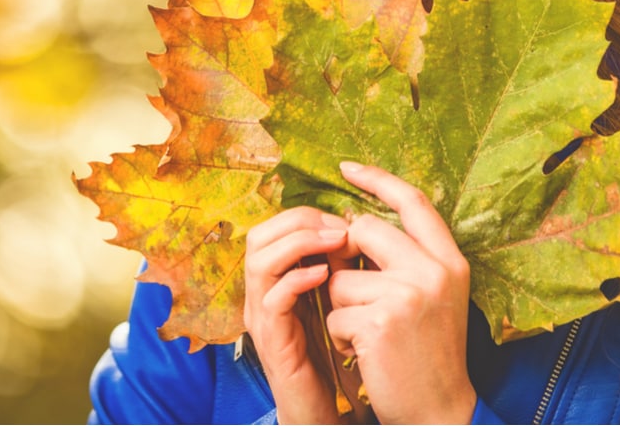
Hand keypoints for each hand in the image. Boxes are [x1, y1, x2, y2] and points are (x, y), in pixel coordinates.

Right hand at [243, 206, 351, 423]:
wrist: (325, 410)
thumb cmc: (335, 352)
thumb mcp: (338, 299)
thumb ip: (339, 265)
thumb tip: (360, 226)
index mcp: (277, 280)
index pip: (274, 227)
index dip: (308, 214)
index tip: (345, 220)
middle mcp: (262, 294)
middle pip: (259, 235)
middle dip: (301, 221)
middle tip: (340, 226)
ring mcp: (263, 318)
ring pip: (259, 260)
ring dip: (300, 242)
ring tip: (336, 241)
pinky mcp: (272, 342)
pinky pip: (272, 299)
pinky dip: (298, 280)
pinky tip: (326, 276)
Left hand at [326, 162, 477, 424]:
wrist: (440, 412)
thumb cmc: (428, 353)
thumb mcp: (435, 296)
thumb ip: (408, 258)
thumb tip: (356, 225)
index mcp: (449, 260)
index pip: (412, 201)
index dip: (378, 178)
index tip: (347, 167)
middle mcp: (432, 271)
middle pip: (364, 230)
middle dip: (348, 260)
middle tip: (360, 296)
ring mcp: (407, 295)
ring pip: (341, 278)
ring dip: (342, 308)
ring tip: (370, 335)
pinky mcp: (379, 322)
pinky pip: (333, 315)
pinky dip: (339, 337)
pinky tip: (364, 354)